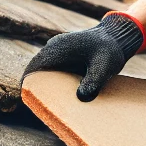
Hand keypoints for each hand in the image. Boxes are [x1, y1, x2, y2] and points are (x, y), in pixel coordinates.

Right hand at [22, 12, 144, 101]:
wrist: (117, 36)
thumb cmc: (110, 50)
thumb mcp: (104, 67)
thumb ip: (94, 81)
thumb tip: (81, 98)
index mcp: (56, 50)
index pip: (32, 70)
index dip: (28, 87)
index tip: (32, 103)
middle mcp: (52, 48)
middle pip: (36, 72)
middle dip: (38, 89)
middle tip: (45, 108)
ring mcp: (57, 50)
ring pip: (45, 71)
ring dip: (47, 85)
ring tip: (55, 104)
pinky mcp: (63, 55)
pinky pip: (54, 69)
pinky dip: (56, 81)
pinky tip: (66, 94)